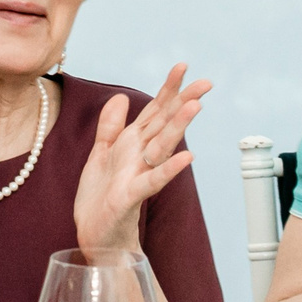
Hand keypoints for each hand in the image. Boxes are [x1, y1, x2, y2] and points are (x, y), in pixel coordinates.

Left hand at [74, 63, 209, 252]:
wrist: (96, 236)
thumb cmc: (100, 199)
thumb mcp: (100, 155)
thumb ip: (111, 127)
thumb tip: (120, 97)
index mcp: (133, 144)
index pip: (154, 112)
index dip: (167, 89)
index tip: (182, 65)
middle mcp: (141, 157)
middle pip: (164, 124)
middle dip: (182, 102)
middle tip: (206, 83)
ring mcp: (138, 175)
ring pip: (162, 146)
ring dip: (179, 127)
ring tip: (195, 106)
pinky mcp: (130, 196)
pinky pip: (153, 180)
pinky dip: (169, 168)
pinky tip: (187, 156)